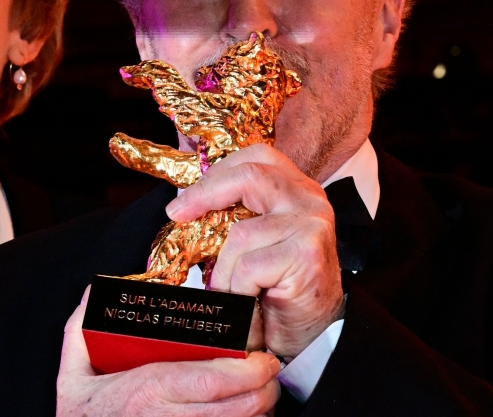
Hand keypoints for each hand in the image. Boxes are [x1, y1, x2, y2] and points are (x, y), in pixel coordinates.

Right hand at [56, 287, 280, 416]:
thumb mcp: (73, 372)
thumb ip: (82, 328)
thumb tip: (97, 292)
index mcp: (145, 391)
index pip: (209, 380)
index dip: (246, 372)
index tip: (262, 359)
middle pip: (236, 408)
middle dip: (264, 390)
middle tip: (271, 373)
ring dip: (258, 412)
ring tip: (262, 393)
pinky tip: (244, 415)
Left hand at [166, 143, 344, 358]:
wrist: (315, 334)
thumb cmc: (280, 288)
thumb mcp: (257, 241)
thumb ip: (237, 215)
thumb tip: (184, 205)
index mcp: (296, 188)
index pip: (256, 158)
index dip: (216, 173)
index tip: (183, 200)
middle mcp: (309, 199)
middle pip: (248, 177)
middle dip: (205, 195)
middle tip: (177, 215)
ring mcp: (311, 224)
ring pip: (240, 234)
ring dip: (225, 273)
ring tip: (233, 294)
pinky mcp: (306, 254)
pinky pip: (248, 267)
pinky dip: (238, 291)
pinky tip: (250, 305)